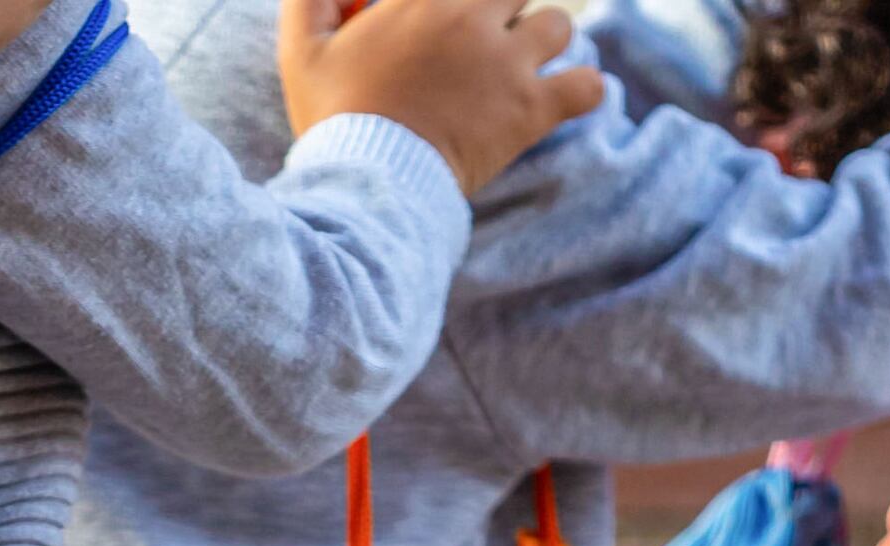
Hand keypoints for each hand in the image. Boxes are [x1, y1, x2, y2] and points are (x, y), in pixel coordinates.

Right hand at [281, 0, 600, 192]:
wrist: (366, 183)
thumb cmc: (331, 117)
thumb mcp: (302, 49)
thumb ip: (313, 0)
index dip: (463, 4)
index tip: (455, 21)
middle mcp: (472, 17)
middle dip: (504, 9)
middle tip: (487, 39)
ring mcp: (507, 63)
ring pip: (558, 24)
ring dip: (544, 41)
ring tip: (522, 67)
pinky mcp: (530, 110)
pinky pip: (588, 85)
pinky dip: (585, 89)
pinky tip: (569, 95)